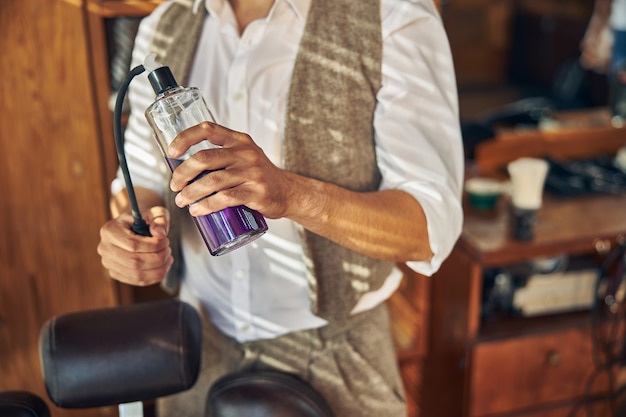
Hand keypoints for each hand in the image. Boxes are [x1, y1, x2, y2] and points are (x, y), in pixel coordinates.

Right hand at [97, 206, 172, 285]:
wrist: (135, 226)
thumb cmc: (146, 218)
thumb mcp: (154, 213)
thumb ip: (159, 220)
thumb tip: (160, 233)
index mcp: (109, 230)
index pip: (132, 244)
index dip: (153, 245)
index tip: (166, 241)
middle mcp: (105, 248)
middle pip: (134, 262)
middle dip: (157, 258)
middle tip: (168, 249)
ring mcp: (109, 263)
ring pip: (137, 274)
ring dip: (159, 268)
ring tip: (168, 257)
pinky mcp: (116, 274)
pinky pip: (138, 281)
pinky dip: (155, 276)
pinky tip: (164, 265)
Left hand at [167, 122, 297, 218]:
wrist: (287, 192)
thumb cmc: (258, 177)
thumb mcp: (244, 157)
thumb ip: (221, 156)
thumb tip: (184, 169)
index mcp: (239, 140)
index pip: (207, 129)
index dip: (185, 138)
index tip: (171, 153)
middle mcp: (245, 153)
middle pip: (204, 158)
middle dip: (183, 173)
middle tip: (175, 186)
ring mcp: (251, 173)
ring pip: (212, 181)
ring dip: (191, 193)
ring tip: (182, 202)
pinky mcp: (256, 192)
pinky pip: (225, 198)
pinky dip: (207, 206)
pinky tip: (197, 211)